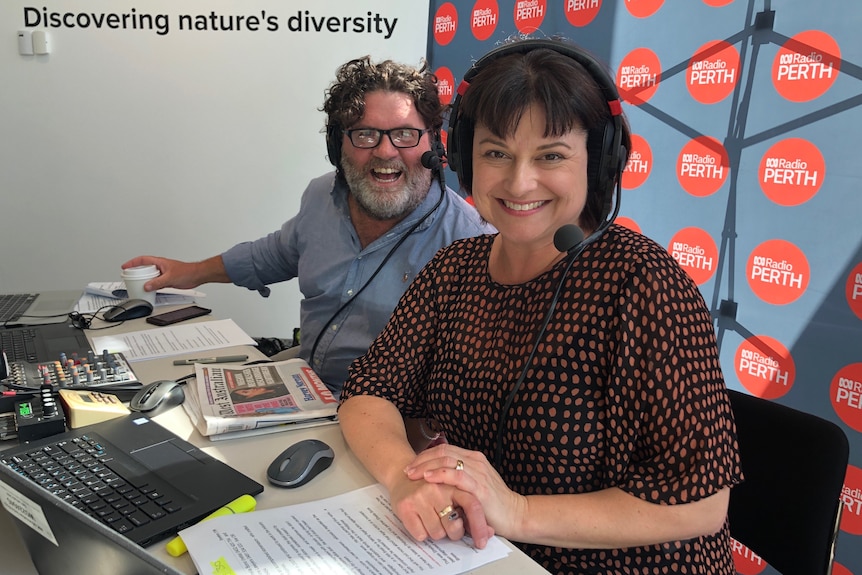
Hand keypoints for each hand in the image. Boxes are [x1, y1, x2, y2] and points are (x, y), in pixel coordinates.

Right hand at [121, 256, 208, 291]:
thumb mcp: (170, 278)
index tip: (125, 267)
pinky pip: (156, 282)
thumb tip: (147, 286)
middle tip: (129, 278)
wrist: (197, 276)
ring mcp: (163, 273)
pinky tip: (149, 290)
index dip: (132, 263)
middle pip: (145, 268)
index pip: (142, 260)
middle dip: (136, 272)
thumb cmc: (188, 271)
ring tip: (137, 285)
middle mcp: (161, 267)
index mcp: (160, 262)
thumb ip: (157, 282)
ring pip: (150, 276)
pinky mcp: (167, 280)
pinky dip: (151, 286)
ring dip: (144, 280)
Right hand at [387, 469, 493, 548]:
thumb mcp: (454, 491)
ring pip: (437, 533)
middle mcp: (438, 488)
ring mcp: (421, 496)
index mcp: (454, 482)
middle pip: (454, 526)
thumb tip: (490, 532)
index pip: (472, 506)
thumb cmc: (432, 486)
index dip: (479, 526)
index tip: (482, 542)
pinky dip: (422, 532)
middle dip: (454, 532)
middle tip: (449, 525)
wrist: (401, 472)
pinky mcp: (405, 506)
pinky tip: (420, 519)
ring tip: (432, 518)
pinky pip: (420, 534)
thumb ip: (470, 508)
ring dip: (437, 532)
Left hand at [404, 444, 524, 541]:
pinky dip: (439, 474)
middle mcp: (476, 461)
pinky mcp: (479, 487)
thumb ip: (459, 480)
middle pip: (443, 451)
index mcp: (474, 459)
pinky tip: (428, 478)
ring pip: (447, 460)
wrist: (516, 515)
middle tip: (408, 470)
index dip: (426, 455)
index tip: (412, 465)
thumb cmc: (493, 505)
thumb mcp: (474, 486)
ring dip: (426, 466)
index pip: (445, 449)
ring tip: (412, 474)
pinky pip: (456, 475)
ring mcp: (478, 472)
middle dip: (422, 460)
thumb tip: (435, 480)